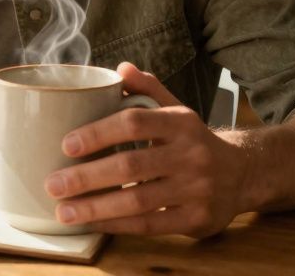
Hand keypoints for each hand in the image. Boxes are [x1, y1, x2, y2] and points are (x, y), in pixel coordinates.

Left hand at [43, 62, 253, 237]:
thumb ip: (147, 89)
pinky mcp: (197, 218)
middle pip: (130, 166)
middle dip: (86, 177)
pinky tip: (93, 224)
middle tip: (52, 184)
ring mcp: (196, 189)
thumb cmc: (192, 140)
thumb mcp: (176, 109)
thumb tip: (120, 68)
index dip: (97, 133)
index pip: (133, 122)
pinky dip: (118, 225)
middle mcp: (191, 154)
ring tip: (63, 211)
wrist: (242, 173)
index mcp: (180, 122)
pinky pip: (151, 225)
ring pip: (138, 200)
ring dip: (95, 207)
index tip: (65, 145)